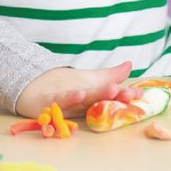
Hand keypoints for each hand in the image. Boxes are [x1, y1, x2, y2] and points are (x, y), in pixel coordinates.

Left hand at [15, 62, 141, 118]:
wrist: (31, 90)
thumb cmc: (64, 87)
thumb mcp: (89, 79)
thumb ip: (110, 74)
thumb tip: (129, 64)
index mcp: (93, 99)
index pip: (111, 96)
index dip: (125, 96)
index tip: (140, 93)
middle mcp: (82, 105)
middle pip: (100, 100)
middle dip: (115, 98)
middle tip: (130, 94)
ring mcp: (66, 105)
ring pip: (84, 102)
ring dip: (97, 97)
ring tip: (112, 90)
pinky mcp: (49, 104)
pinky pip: (60, 101)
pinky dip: (69, 98)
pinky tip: (79, 92)